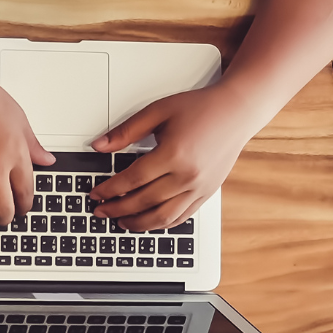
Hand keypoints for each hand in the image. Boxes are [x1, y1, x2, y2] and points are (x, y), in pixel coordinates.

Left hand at [89, 82, 265, 231]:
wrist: (237, 111)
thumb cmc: (200, 108)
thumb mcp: (158, 111)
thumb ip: (126, 131)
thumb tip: (99, 146)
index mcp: (174, 154)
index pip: (133, 180)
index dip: (110, 190)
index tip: (96, 194)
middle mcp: (188, 175)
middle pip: (145, 202)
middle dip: (118, 209)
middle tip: (101, 211)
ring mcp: (200, 187)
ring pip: (163, 217)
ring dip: (139, 224)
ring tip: (121, 221)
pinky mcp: (208, 192)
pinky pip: (182, 217)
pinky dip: (162, 223)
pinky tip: (148, 221)